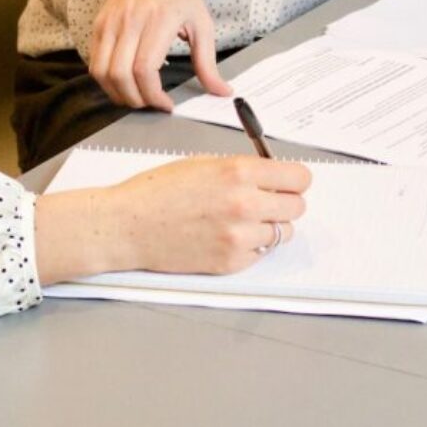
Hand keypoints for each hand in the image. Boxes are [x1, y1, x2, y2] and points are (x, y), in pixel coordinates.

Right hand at [34, 156, 311, 283]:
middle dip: (284, 202)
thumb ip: (242, 170)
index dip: (294, 180)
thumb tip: (273, 177)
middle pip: (297, 207)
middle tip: (266, 202)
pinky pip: (261, 253)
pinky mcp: (231, 262)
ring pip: (283, 233)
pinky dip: (251, 246)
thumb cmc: (158, 191)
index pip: (298, 178)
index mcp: (239, 172)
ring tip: (242, 221)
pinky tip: (226, 237)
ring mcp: (239, 237)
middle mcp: (245, 204)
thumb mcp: (204, 164)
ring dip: (270, 226)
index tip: (288, 182)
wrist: (127, 225)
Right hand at [88, 0, 232, 110]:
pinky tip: (124, 84)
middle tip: (151, 104)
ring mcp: (110, 23)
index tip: (166, 104)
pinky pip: (94, 63)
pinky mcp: (99, 26)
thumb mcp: (201, 24)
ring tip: (137, 97)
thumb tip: (222, 91)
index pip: (145, 68)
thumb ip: (208, 62)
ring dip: (118, 94)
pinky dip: (107, 82)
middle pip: (121, 75)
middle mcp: (130, 21)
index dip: (153, 95)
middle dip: (136, 100)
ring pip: (102, 72)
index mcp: (159, 20)